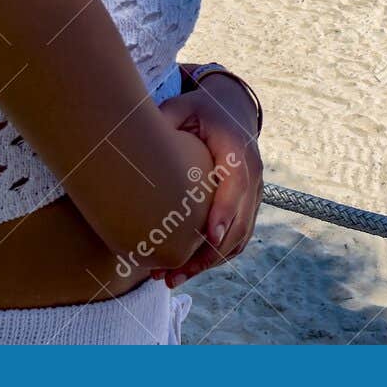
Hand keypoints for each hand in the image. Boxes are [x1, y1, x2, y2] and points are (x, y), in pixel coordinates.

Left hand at [152, 77, 261, 287]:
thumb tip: (131, 138)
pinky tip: (190, 270)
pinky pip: (238, 238)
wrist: (232, 109)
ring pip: (239, 237)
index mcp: (236, 150)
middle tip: (173, 274)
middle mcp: (252, 175)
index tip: (209, 238)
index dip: (225, 212)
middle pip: (238, 222)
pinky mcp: (249, 205)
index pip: (236, 185)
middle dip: (209, 253)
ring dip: (209, 262)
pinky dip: (217, 257)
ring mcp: (254, 193)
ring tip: (173, 279)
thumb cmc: (201, 110)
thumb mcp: (182, 107)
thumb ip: (163, 120)